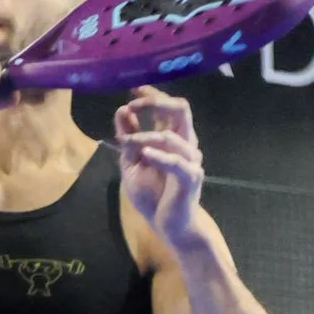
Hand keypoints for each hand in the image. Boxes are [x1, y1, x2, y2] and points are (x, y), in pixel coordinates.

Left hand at [114, 86, 204, 249]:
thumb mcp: (132, 164)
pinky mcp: (191, 178)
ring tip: (126, 141)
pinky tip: (144, 153)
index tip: (133, 88)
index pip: (168, 106)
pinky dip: (159, 155)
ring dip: (146, 135)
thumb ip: (129, 138)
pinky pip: (177, 162)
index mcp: (172, 137)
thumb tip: (122, 111)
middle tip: (134, 106)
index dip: (152, 94)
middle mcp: (185, 143)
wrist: (170, 226)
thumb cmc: (154, 196)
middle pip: (181, 109)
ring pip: (173, 135)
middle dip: (156, 102)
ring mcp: (190, 160)